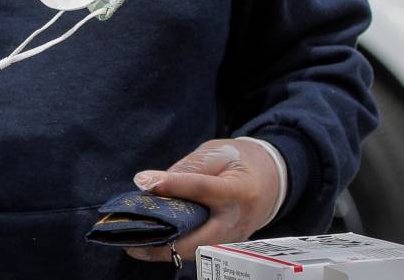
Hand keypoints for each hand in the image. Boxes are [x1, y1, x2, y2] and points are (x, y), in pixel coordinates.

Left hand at [125, 139, 280, 265]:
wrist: (271, 181)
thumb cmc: (239, 162)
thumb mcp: (218, 153)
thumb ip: (188, 168)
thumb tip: (152, 184)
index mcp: (238, 190)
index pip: (202, 189)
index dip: (172, 185)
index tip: (143, 182)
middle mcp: (237, 221)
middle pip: (198, 239)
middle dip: (164, 243)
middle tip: (132, 239)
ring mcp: (233, 239)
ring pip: (195, 251)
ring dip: (164, 249)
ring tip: (134, 243)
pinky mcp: (225, 246)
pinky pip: (197, 250)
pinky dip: (174, 247)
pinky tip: (152, 242)